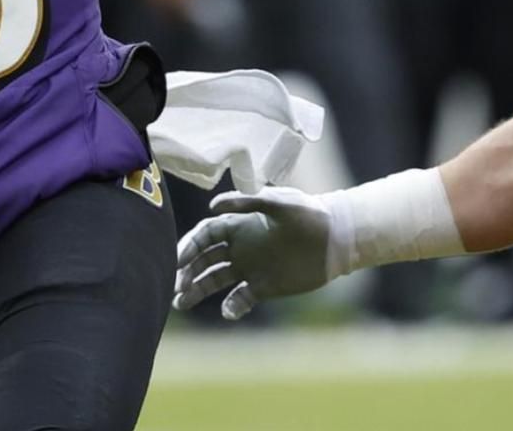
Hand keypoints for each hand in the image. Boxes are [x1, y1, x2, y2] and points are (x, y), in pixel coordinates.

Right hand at [174, 185, 336, 320]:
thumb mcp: (280, 202)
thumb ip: (248, 201)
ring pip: (215, 280)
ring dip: (197, 291)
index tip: (178, 260)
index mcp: (240, 224)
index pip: (206, 235)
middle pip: (205, 259)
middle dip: (187, 272)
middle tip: (176, 286)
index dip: (189, 246)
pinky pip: (241, 299)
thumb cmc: (309, 214)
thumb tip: (213, 206)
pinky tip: (229, 311)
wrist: (336, 238)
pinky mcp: (264, 287)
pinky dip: (232, 307)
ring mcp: (250, 268)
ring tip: (180, 303)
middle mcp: (240, 246)